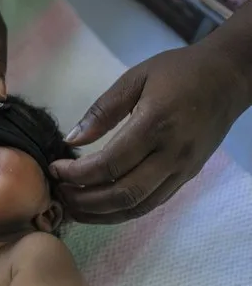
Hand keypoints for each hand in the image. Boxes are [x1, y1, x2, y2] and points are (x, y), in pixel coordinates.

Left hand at [50, 43, 250, 223]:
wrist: (229, 78)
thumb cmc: (179, 72)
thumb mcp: (135, 78)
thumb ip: (102, 110)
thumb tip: (71, 139)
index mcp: (155, 124)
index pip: (110, 164)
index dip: (77, 174)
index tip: (56, 169)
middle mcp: (171, 154)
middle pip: (123, 194)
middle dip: (84, 200)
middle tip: (59, 193)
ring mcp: (182, 170)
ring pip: (137, 207)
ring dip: (100, 214)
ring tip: (72, 207)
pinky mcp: (186, 177)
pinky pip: (151, 204)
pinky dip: (121, 212)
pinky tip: (99, 207)